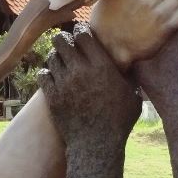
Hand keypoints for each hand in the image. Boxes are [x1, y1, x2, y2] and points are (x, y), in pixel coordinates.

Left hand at [38, 23, 141, 145]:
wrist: (96, 146)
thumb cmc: (118, 122)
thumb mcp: (133, 98)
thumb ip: (131, 78)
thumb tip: (134, 65)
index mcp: (102, 66)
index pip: (83, 35)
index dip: (80, 31)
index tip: (80, 34)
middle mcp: (81, 70)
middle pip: (61, 41)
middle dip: (63, 41)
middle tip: (67, 46)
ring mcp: (64, 83)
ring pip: (51, 57)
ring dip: (56, 58)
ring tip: (61, 63)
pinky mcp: (52, 97)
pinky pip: (42, 75)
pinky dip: (47, 74)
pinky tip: (53, 78)